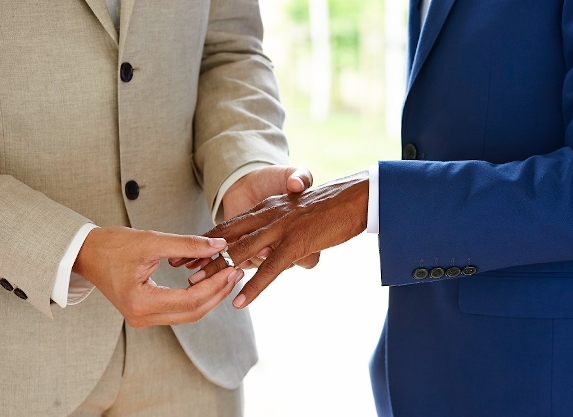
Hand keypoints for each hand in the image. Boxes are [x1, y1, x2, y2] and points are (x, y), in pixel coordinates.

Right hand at [73, 227, 243, 327]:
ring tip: (227, 275)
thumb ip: (187, 244)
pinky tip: (209, 281)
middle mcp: (142, 317)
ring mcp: (143, 318)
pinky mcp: (145, 313)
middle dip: (218, 293)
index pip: (191, 300)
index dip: (216, 286)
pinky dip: (197, 297)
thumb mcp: (152, 240)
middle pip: (193, 312)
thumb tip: (219, 246)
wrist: (86, 254)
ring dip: (210, 297)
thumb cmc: (113, 245)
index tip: (233, 268)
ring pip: (188, 314)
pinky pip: (179, 310)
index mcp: (141, 302)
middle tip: (236, 272)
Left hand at [184, 171, 368, 308]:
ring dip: (218, 269)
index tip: (190, 252)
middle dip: (203, 254)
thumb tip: (292, 257)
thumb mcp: (304, 216)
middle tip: (181, 269)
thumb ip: (291, 233)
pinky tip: (240, 302)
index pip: (232, 224)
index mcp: (270, 208)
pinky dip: (254, 287)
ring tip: (197, 285)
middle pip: (229, 237)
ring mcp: (282, 229)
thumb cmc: (333, 207)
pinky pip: (270, 268)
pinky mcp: (296, 243)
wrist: (358, 195)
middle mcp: (270, 216)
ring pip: (242, 252)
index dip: (210, 239)